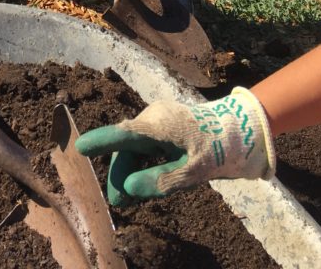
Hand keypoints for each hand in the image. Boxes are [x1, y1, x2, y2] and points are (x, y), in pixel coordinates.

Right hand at [74, 87, 275, 205]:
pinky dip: (143, 162)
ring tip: (132, 196)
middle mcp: (153, 117)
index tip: (80, 148)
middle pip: (127, 146)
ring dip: (132, 170)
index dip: (100, 141)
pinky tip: (148, 179)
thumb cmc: (217, 149)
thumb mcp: (192, 172)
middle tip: (119, 202)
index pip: (123, 134)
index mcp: (158, 125)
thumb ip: (159, 180)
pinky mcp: (165, 124)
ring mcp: (158, 119)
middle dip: (120, 174)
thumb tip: (128, 188)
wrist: (240, 129)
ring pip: (136, 147)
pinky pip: (146, 144)